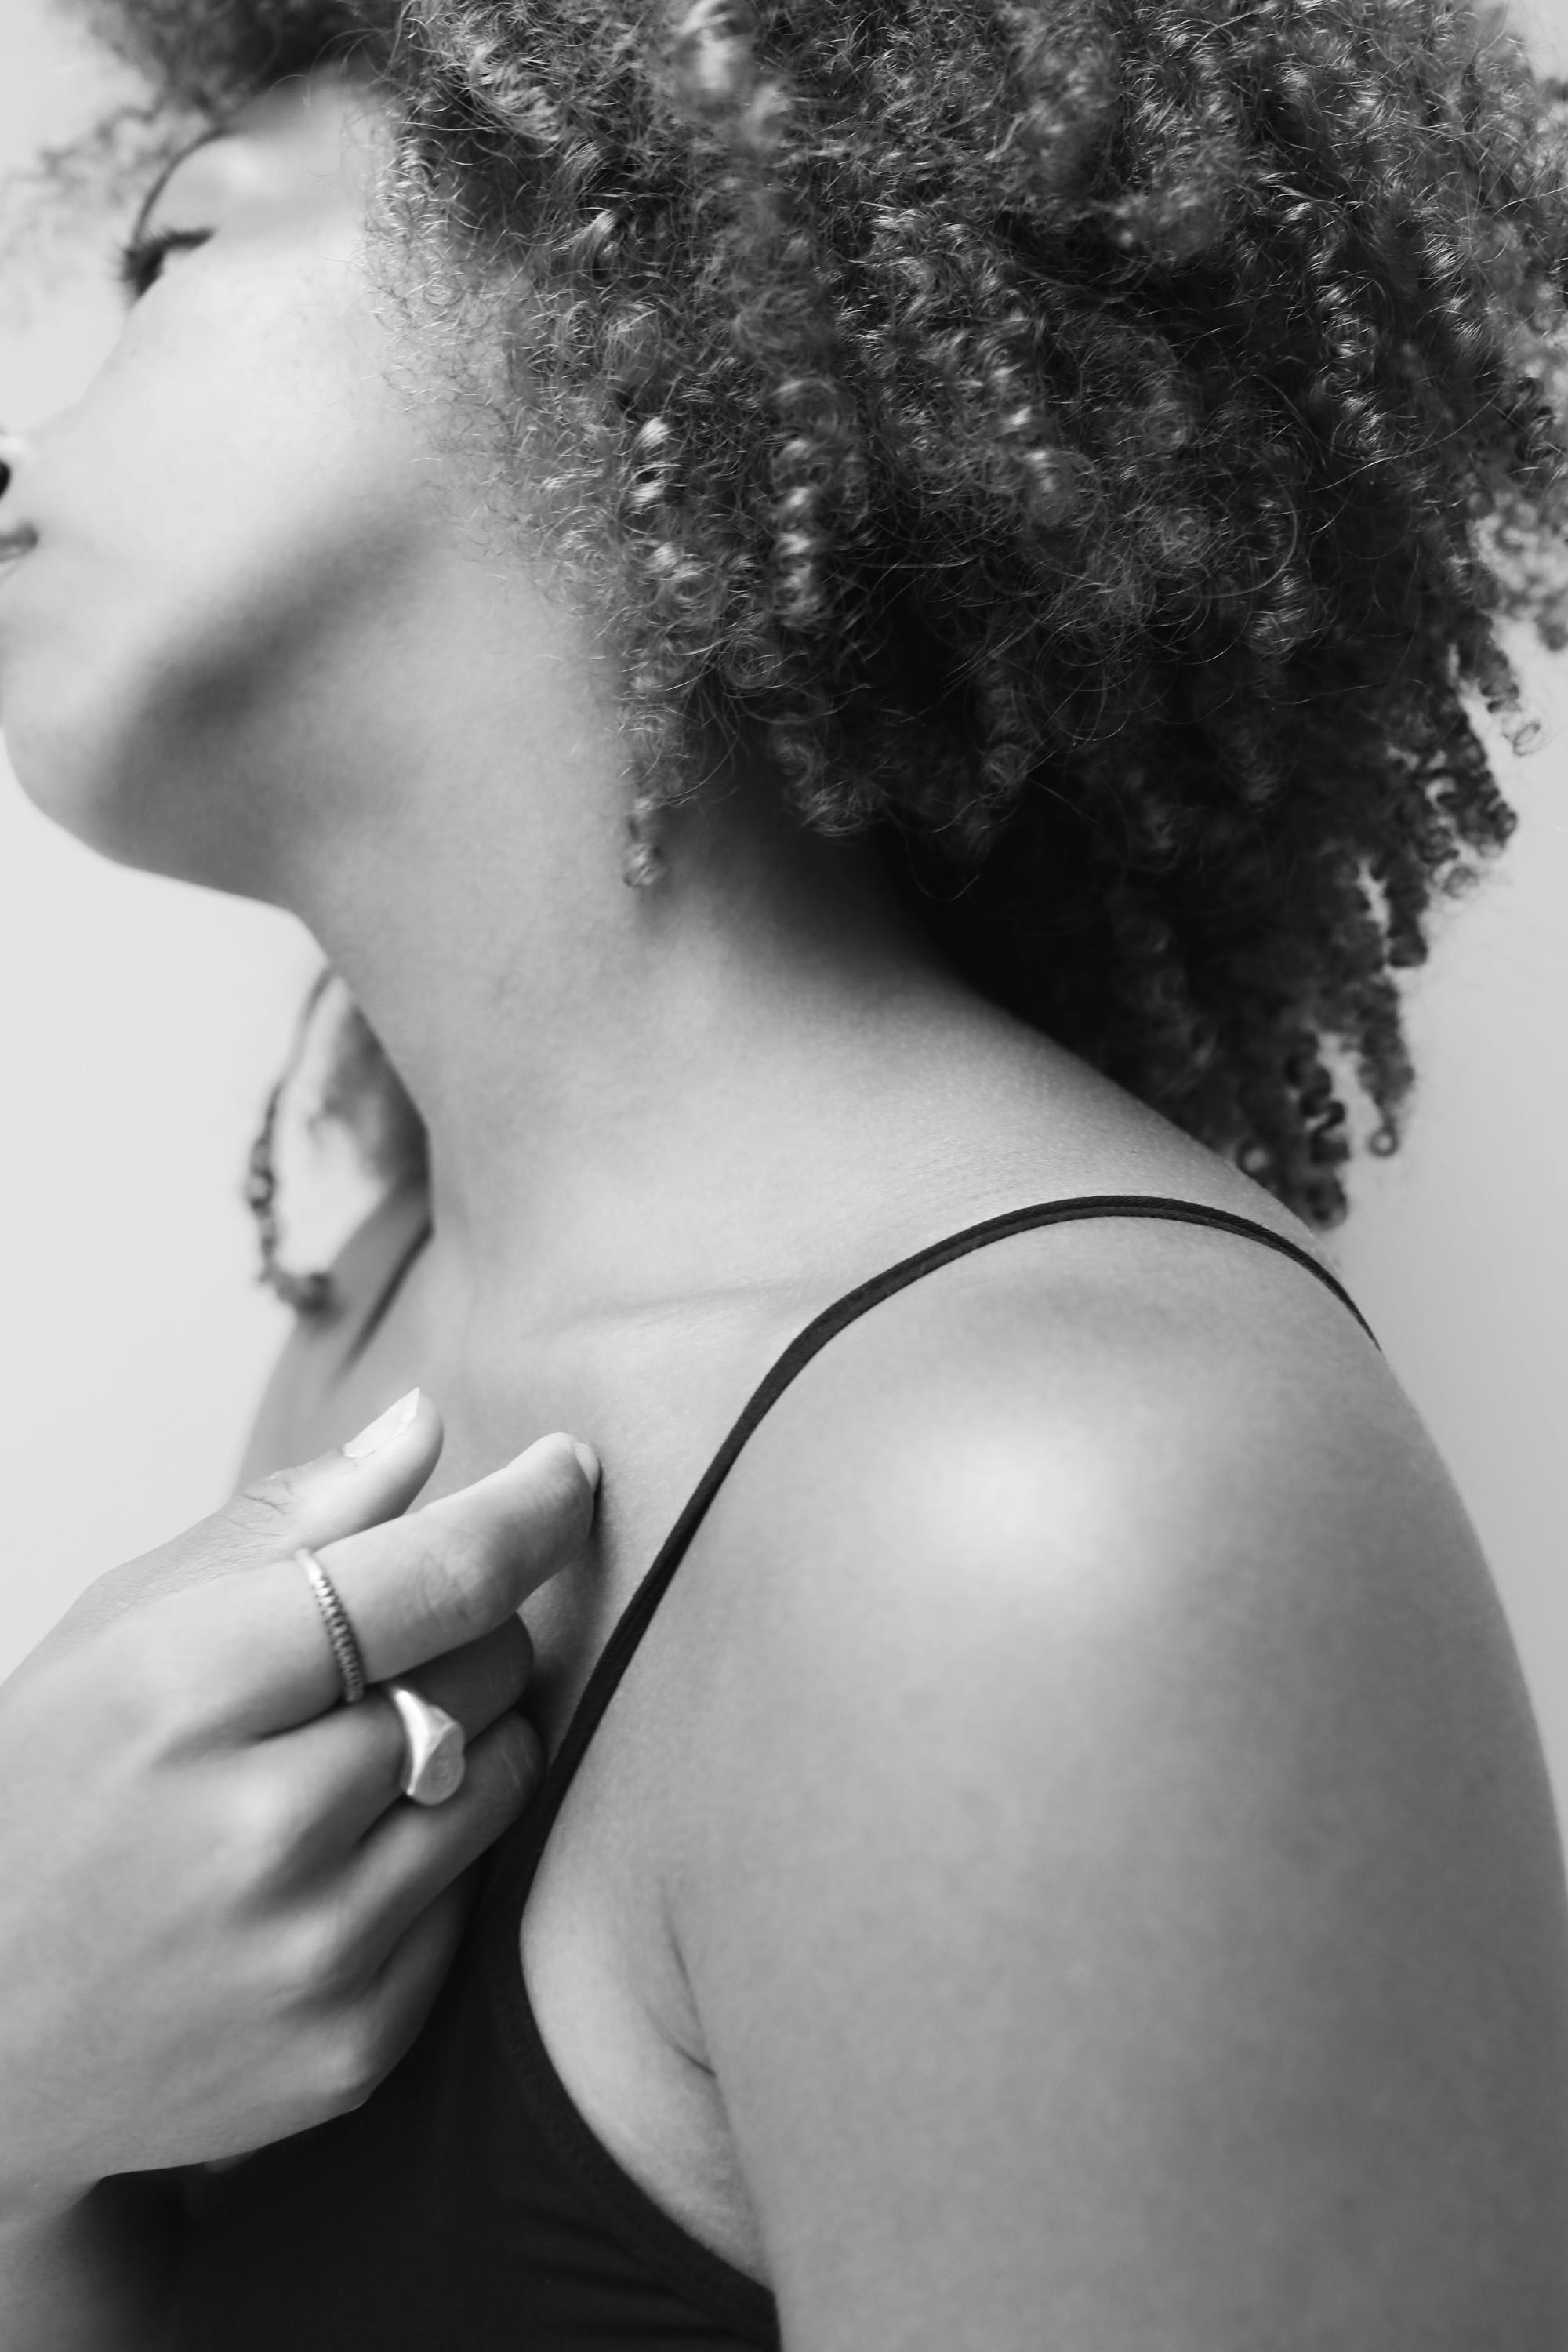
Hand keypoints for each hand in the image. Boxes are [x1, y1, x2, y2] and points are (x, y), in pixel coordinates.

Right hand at [0, 1393, 595, 2217]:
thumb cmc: (50, 1792)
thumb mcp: (128, 1625)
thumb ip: (290, 1522)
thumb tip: (423, 1426)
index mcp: (189, 1691)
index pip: (431, 1579)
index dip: (526, 1511)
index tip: (567, 1470)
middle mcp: (261, 1828)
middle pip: (485, 1669)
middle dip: (465, 1631)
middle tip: (387, 1648)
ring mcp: (312, 1949)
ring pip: (502, 1776)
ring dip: (468, 1736)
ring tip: (360, 1749)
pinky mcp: (353, 2043)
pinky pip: (474, 1894)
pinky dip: (435, 1853)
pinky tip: (341, 1857)